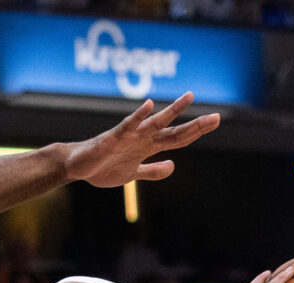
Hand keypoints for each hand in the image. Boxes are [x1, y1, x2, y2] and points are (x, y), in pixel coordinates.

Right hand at [67, 92, 220, 187]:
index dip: (196, 131)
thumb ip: (152, 171)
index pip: (177, 138)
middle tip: (217, 117)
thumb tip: (173, 166)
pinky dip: (138, 116)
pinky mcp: (113, 138)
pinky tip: (150, 105)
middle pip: (173, 130)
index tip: (214, 122)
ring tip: (188, 98)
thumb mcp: (132, 174)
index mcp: (147, 147)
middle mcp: (142, 138)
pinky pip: (128, 125)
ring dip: (172, 111)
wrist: (76, 167)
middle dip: (194, 125)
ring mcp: (129, 137)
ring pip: (155, 123)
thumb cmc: (101, 168)